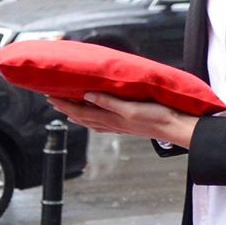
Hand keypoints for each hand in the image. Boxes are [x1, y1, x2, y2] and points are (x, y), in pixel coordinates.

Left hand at [48, 93, 197, 143]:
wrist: (175, 128)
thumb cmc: (156, 116)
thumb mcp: (131, 107)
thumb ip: (108, 102)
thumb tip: (86, 96)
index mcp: (110, 118)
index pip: (80, 111)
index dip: (64, 104)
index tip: (50, 97)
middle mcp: (111, 123)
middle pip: (81, 116)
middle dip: (65, 108)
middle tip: (51, 100)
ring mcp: (118, 125)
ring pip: (91, 121)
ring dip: (76, 115)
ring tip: (66, 109)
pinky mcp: (126, 125)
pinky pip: (102, 123)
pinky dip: (92, 120)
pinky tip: (93, 119)